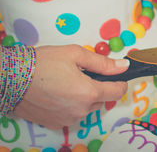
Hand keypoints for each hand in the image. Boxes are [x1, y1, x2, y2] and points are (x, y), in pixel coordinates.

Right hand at [13, 45, 128, 129]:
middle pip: (101, 99)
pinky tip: (58, 93)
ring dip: (83, 97)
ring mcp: (68, 118)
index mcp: (89, 92)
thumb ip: (103, 63)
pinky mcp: (55, 123)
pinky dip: (70, 105)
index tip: (119, 77)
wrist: (10, 77)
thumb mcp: (76, 54)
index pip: (117, 92)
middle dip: (97, 87)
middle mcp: (81, 109)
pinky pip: (72, 114)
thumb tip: (123, 66)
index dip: (120, 83)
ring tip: (67, 82)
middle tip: (82, 74)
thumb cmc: (42, 63)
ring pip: (86, 107)